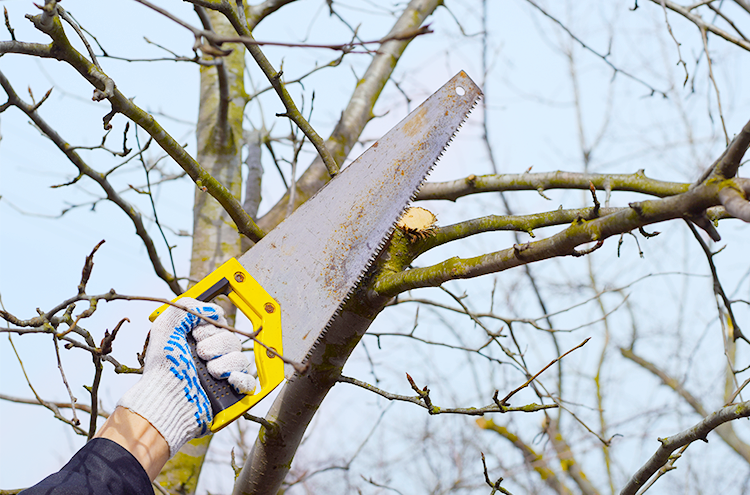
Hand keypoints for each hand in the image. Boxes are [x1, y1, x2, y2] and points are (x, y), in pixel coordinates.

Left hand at [118, 298, 254, 456]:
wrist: (167, 400)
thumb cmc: (162, 368)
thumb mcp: (166, 327)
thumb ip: (188, 308)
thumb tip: (215, 311)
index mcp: (196, 342)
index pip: (220, 326)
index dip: (211, 328)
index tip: (197, 335)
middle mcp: (210, 357)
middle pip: (232, 340)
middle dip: (217, 345)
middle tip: (201, 354)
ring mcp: (221, 375)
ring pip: (241, 359)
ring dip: (225, 363)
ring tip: (210, 371)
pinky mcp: (229, 393)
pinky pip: (249, 381)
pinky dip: (242, 379)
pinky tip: (229, 379)